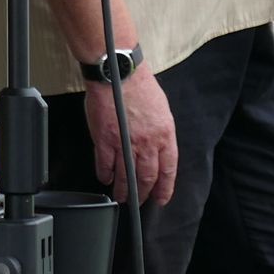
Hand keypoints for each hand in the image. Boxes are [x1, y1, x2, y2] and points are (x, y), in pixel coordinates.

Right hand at [83, 64, 176, 206]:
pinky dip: (104, 174)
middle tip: (138, 201)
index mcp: (165, 134)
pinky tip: (105, 178)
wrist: (118, 72)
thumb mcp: (162, 109)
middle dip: (142, 193)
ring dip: (123, 190)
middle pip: (146, 177)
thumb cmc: (139, 85)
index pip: (168, 170)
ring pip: (125, 176)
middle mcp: (147, 142)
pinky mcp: (105, 139)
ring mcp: (125, 143)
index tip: (161, 198)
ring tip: (120, 196)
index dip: (164, 188)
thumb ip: (161, 132)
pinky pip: (105, 164)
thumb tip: (157, 148)